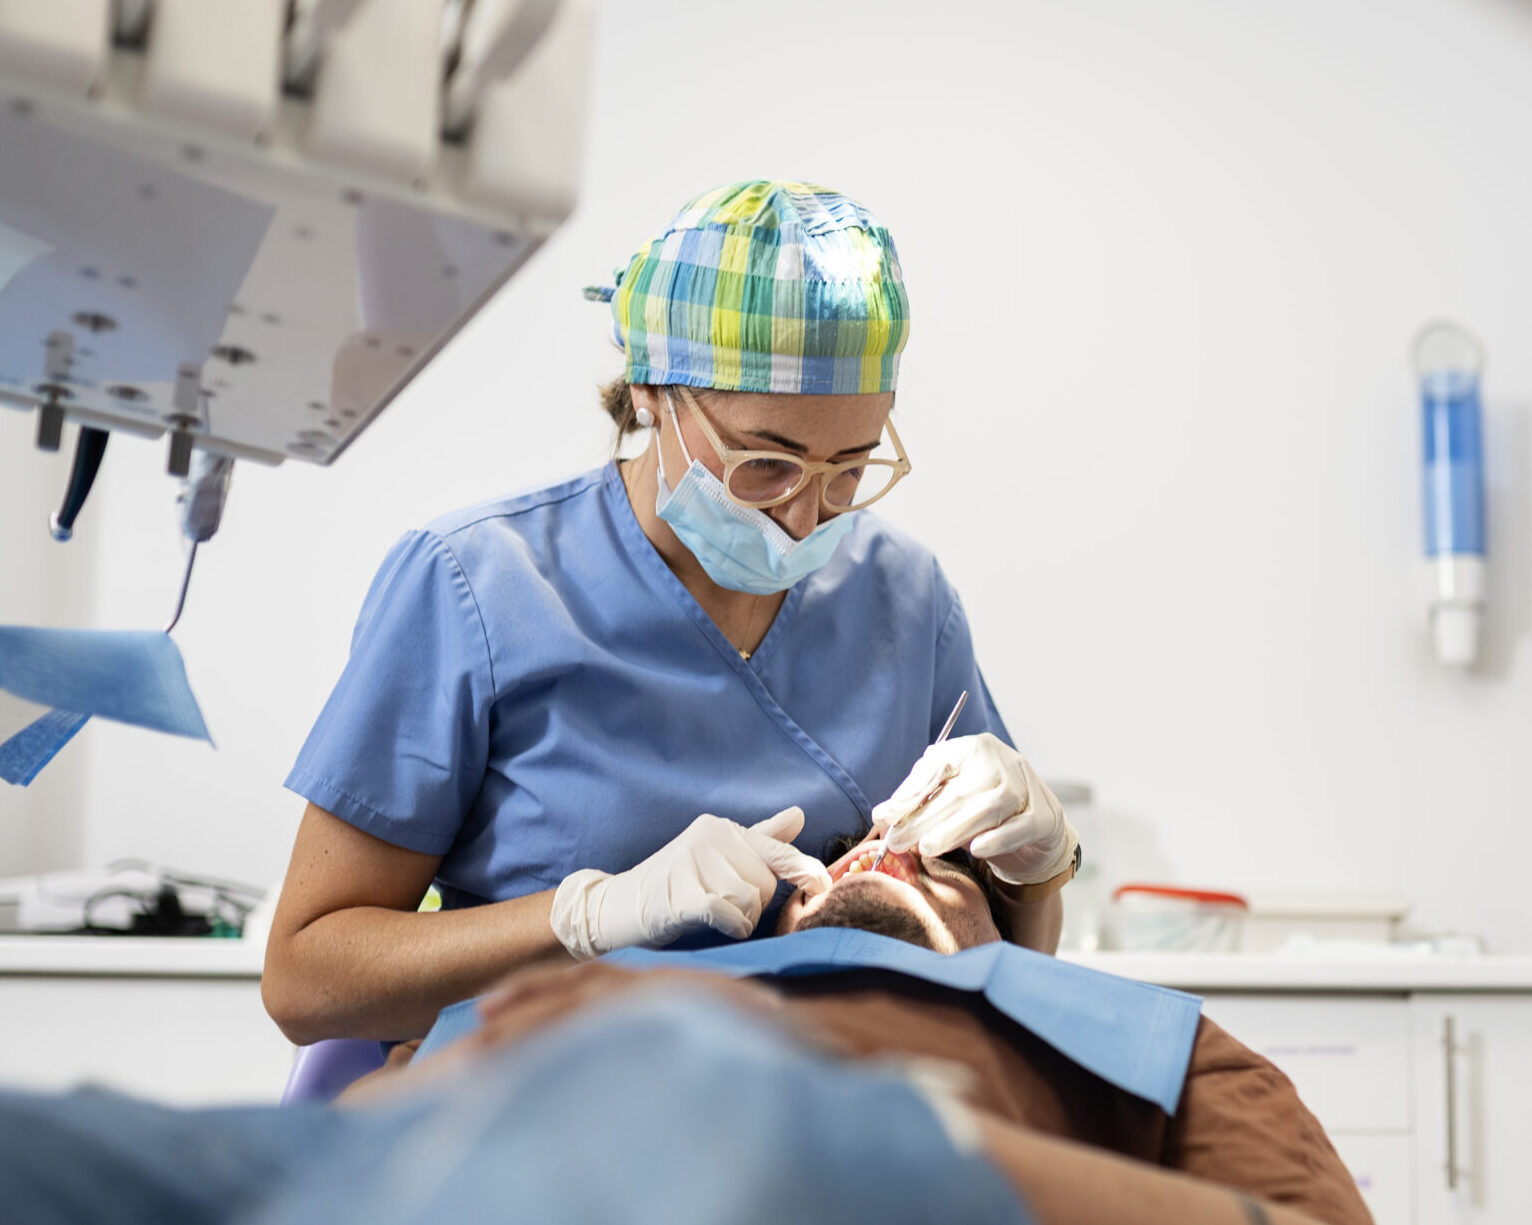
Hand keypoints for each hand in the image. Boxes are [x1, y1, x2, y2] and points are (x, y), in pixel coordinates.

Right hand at [550, 807, 832, 958]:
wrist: (618, 907)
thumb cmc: (676, 887)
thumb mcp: (719, 859)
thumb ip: (759, 840)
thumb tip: (799, 814)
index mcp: (723, 829)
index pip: (777, 849)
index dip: (804, 870)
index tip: (822, 885)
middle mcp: (710, 835)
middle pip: (765, 884)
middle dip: (754, 906)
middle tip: (721, 906)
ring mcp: (693, 859)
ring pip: (750, 901)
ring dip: (740, 921)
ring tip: (712, 916)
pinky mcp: (680, 890)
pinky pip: (727, 912)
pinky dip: (729, 925)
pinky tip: (713, 924)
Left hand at [872, 734, 1076, 886]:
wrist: (1035, 829)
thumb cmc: (982, 808)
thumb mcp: (951, 794)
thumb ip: (921, 799)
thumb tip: (884, 815)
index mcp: (974, 748)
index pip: (937, 766)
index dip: (909, 793)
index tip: (883, 816)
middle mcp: (1002, 761)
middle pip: (959, 791)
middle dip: (923, 819)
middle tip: (895, 841)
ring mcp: (1026, 787)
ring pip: (987, 808)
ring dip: (953, 830)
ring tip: (926, 848)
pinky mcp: (1044, 816)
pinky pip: (1019, 827)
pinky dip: (997, 839)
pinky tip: (976, 850)